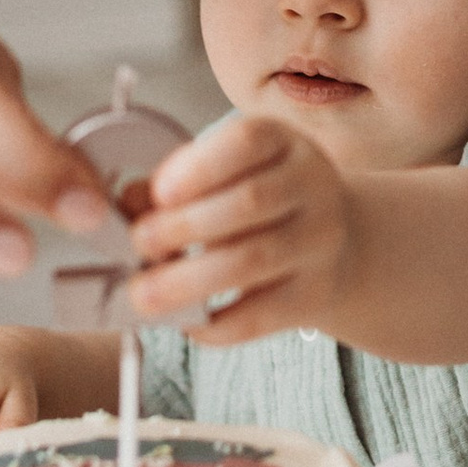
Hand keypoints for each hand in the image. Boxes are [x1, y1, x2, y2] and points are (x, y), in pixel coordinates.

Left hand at [123, 114, 358, 344]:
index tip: (159, 192)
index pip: (248, 141)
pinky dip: (217, 325)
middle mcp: (312, 186)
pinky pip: (262, 315)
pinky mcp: (316, 294)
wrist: (340, 244)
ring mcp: (320, 242)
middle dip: (183, 226)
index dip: (199, 167)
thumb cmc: (262, 202)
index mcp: (283, 143)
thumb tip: (127, 204)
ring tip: (144, 295)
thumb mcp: (229, 174)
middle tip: (139, 245)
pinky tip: (186, 324)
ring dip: (189, 281)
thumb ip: (177, 182)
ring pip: (253, 261)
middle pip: (249, 203)